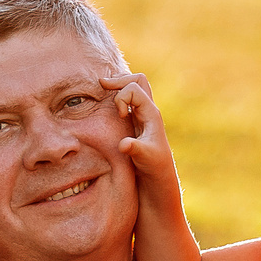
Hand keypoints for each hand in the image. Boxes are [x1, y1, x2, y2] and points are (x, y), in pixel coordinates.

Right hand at [107, 70, 179, 205]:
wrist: (159, 180)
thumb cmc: (154, 169)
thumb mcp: (145, 159)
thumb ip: (135, 149)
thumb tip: (124, 144)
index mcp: (152, 115)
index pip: (134, 89)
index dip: (122, 97)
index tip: (119, 115)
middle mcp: (149, 112)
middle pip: (138, 81)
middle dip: (119, 80)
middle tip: (102, 85)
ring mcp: (143, 116)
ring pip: (134, 88)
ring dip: (119, 87)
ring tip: (102, 89)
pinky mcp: (137, 124)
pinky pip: (128, 101)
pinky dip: (117, 97)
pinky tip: (105, 105)